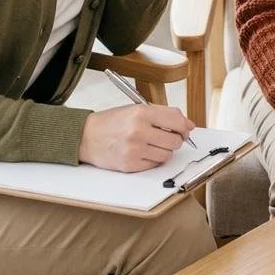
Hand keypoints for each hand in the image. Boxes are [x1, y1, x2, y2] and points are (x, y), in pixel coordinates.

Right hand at [78, 104, 195, 171]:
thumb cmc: (113, 122)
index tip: (186, 129)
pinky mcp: (130, 165)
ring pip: (167, 155)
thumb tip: (188, 125)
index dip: (185, 126)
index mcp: (142, 113)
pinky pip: (154, 165)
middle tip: (168, 137)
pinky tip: (143, 152)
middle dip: (176, 140)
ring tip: (152, 144)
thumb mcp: (137, 109)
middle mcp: (139, 131)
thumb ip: (164, 114)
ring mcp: (134, 149)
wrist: (86, 136)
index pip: (177, 121)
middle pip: (175, 141)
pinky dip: (153, 160)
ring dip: (164, 151)